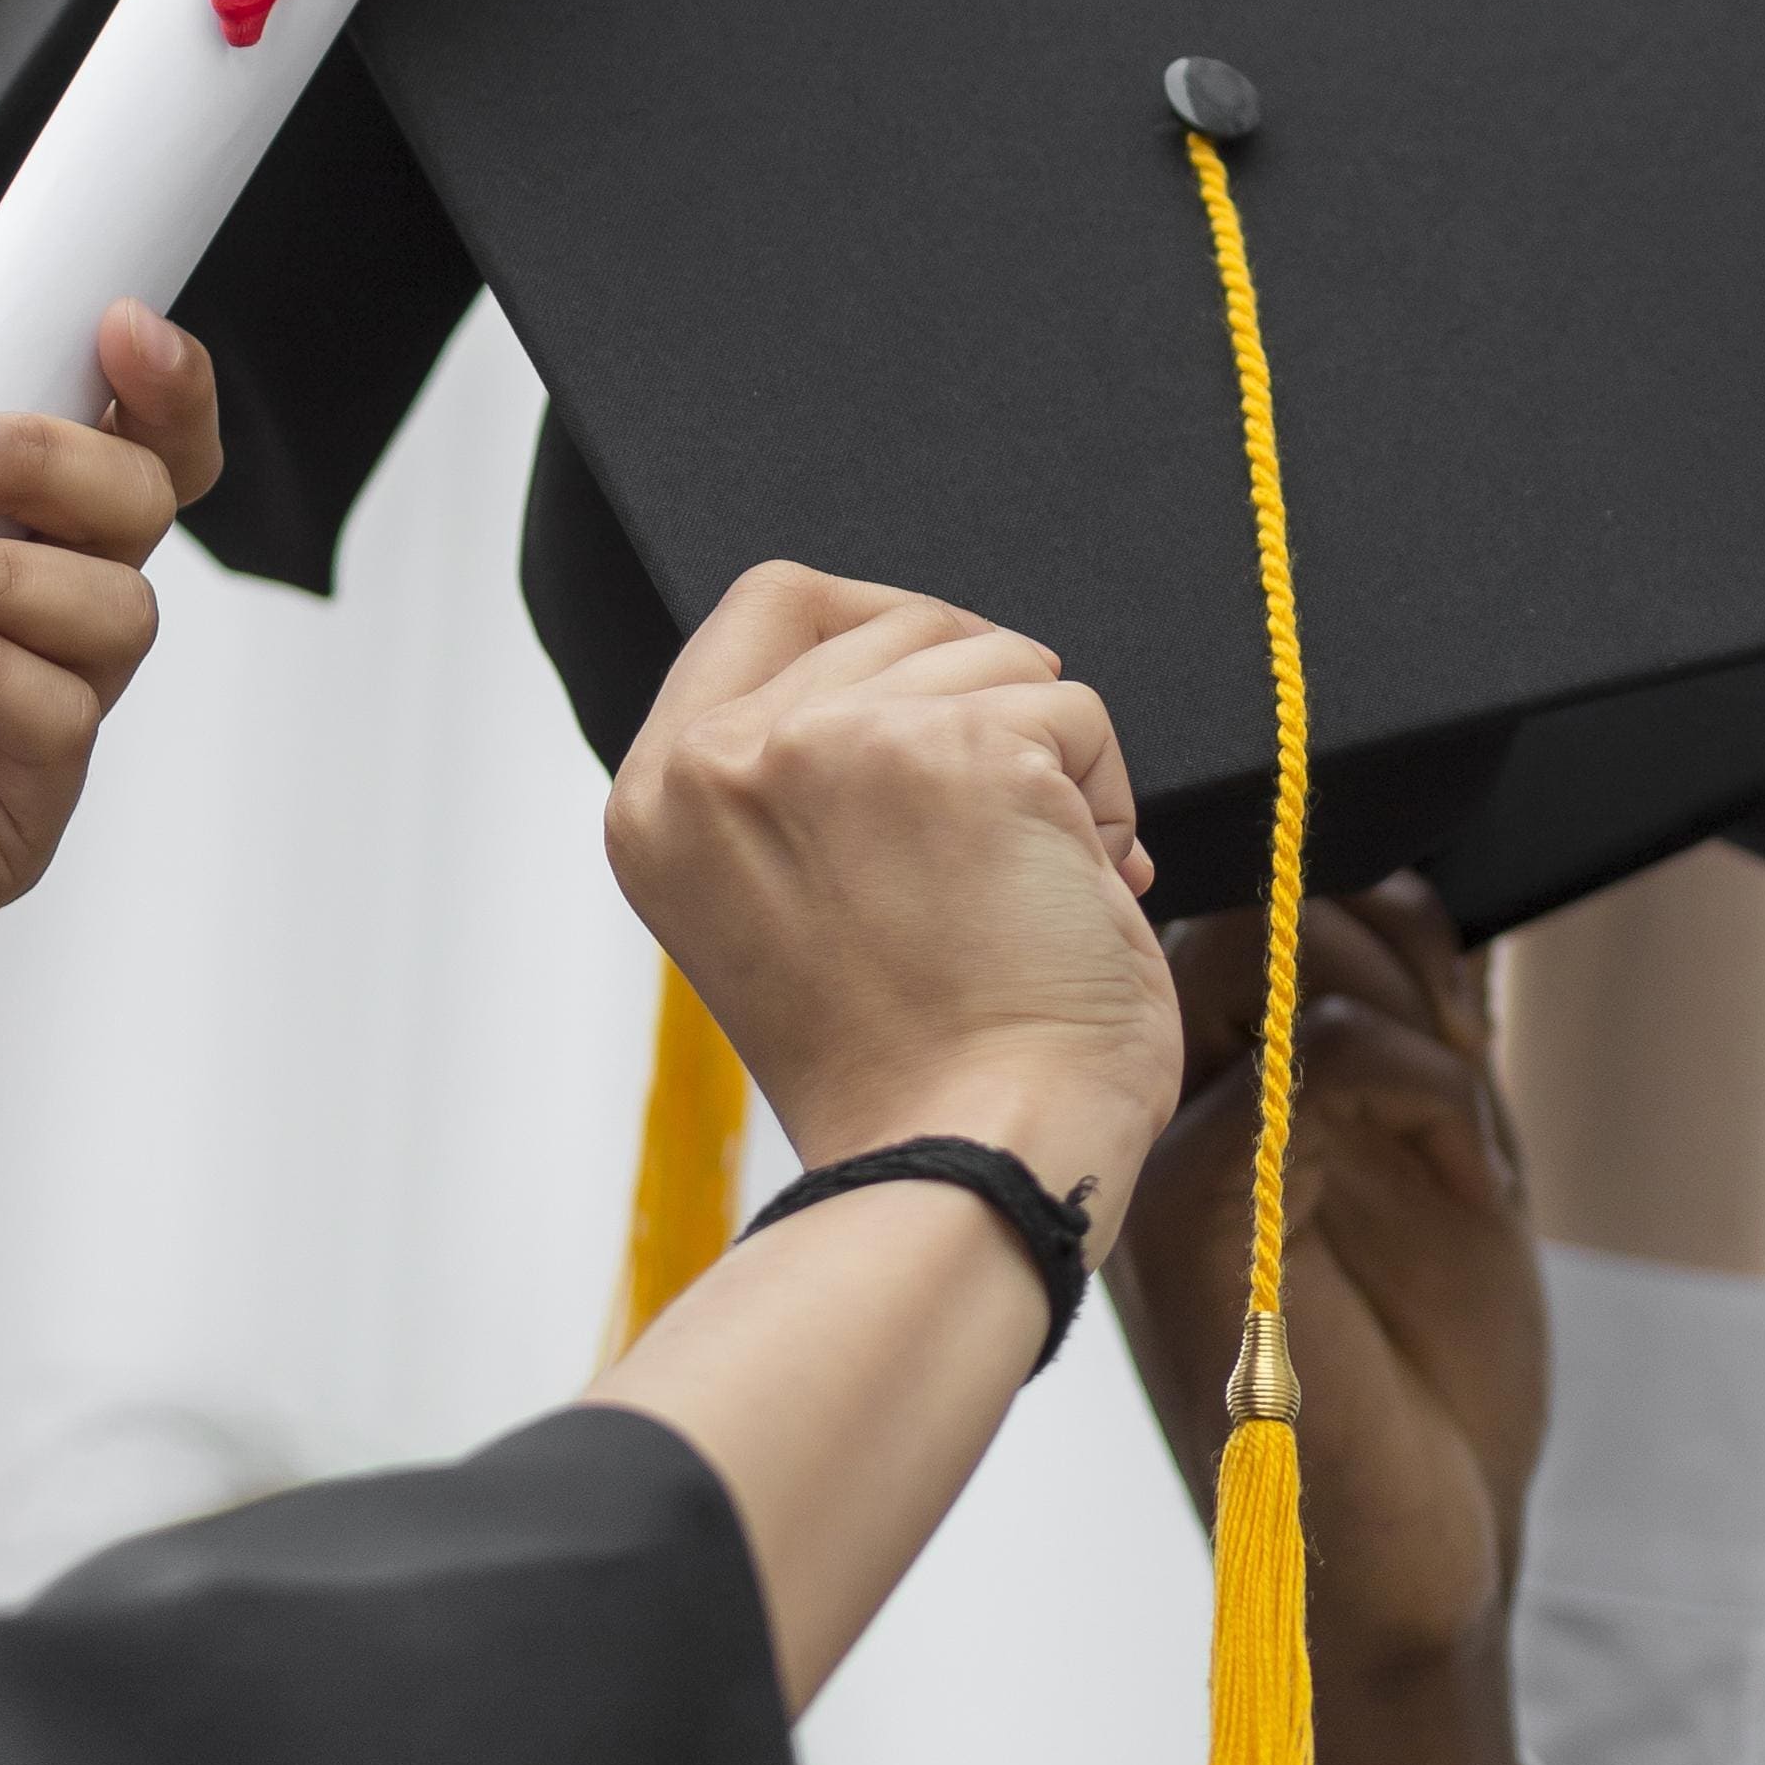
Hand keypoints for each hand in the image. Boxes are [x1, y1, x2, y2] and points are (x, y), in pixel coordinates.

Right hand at [604, 566, 1181, 1255]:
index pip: (773, 602)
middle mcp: (724, 757)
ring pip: (996, 658)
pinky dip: (1104, 799)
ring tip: (1028, 888)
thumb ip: (797, 781)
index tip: (938, 696)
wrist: (977, 1162)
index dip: (875, 625)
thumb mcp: (778, 901)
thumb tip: (919, 670)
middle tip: (999, 843)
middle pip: (902, 623)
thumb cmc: (909, 1067)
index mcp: (660, 796)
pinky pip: (1075, 711)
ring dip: (1049, 763)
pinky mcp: (960, 750)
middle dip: (982, 713)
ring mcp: (838, 742)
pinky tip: (1075, 892)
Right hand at [1116, 884, 1543, 1631]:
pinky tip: (1470, 1173)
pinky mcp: (1201, 1220)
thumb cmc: (1426, 1378)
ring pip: (1259, 943)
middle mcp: (1170, 1109)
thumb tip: (1406, 886)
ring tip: (1467, 1114)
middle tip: (1459, 1046)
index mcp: (1212, 1084)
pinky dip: (1417, 1079)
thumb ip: (1412, 1021)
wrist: (1430, 1558)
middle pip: (1242, 894)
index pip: (1248, 892)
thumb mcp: (1442, 1150)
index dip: (1369, 900)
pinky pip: (1295, 1061)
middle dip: (1380, 934)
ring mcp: (1171, 1158)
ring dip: (1410, 1003)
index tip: (1452, 989)